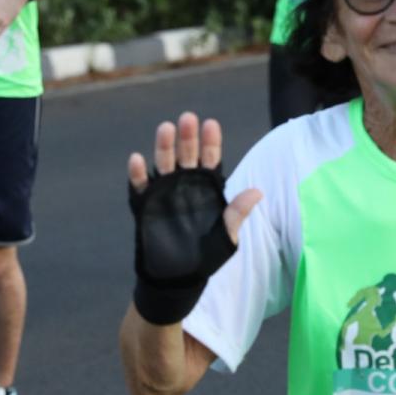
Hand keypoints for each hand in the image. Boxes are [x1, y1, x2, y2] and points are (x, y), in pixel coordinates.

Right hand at [127, 112, 263, 247]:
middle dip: (187, 137)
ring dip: (163, 146)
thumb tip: (257, 191)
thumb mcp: (226, 236)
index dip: (211, 142)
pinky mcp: (145, 204)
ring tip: (165, 128)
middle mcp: (185, 184)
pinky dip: (138, 173)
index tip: (211, 124)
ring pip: (164, 163)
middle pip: (186, 154)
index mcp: (206, 187)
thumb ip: (237, 213)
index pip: (210, 158)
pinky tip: (137, 159)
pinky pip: (140, 185)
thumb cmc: (206, 255)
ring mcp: (164, 192)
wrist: (178, 276)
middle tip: (188, 118)